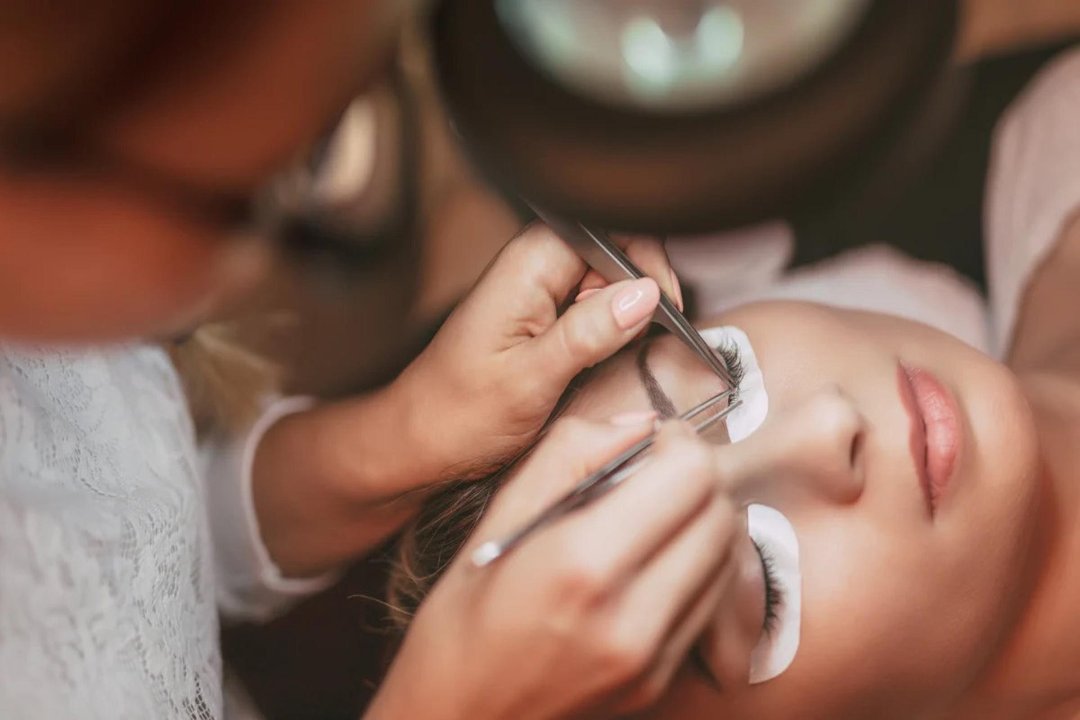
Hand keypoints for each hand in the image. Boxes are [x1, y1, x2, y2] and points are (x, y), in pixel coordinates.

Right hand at [366, 415, 740, 719]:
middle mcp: (628, 615)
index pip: (689, 477)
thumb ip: (567, 457)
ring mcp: (650, 658)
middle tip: (658, 473)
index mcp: (580, 564)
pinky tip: (655, 561)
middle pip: (719, 514)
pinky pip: (711, 604)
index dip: (679, 444)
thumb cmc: (461, 622)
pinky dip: (698, 567)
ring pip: (727, 558)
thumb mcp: (495, 524)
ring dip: (704, 521)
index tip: (654, 442)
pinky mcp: (659, 681)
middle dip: (697, 478)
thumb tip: (638, 426)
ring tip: (657, 516)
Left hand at [396, 222, 681, 481]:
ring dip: (622, 318)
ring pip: (608, 282)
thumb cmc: (456, 414)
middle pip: (615, 251)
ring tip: (601, 359)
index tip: (660, 308)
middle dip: (637, 294)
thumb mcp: (532, 380)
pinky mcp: (542, 317)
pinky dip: (606, 333)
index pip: (611, 229)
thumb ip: (590, 333)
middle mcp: (533, 267)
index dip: (645, 264)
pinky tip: (594, 362)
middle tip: (630, 343)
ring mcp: (537, 291)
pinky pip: (592, 309)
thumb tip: (645, 294)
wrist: (416, 443)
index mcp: (528, 265)